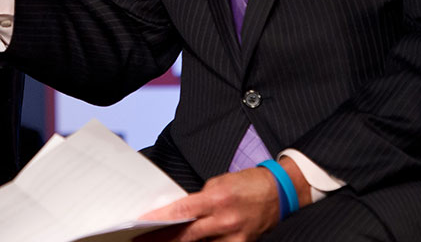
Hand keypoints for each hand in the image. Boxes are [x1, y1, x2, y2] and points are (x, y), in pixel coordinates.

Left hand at [139, 159, 308, 241]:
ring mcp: (234, 237)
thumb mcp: (217, 184)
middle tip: (141, 240)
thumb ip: (198, 200)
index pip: (182, 211)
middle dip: (162, 239)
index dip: (160, 220)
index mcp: (217, 199)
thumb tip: (177, 213)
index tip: (141, 224)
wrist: (278, 193)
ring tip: (161, 241)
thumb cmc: (246, 184)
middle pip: (186, 235)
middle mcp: (225, 221)